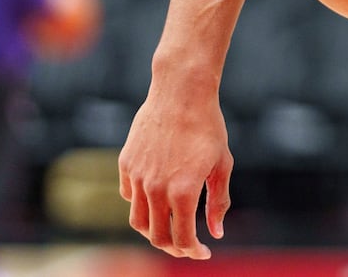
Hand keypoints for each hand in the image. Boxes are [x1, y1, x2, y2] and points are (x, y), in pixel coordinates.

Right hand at [119, 87, 232, 258]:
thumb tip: (216, 233)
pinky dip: (141, 205)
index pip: (182, 238)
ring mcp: (137, 177)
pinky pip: (128, 196)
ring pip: (138, 221)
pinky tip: (156, 199)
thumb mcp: (222, 164)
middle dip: (173, 246)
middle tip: (187, 245)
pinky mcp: (125, 165)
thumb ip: (218, 201)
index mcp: (183, 192)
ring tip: (170, 227)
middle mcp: (156, 189)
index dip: (193, 251)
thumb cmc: (208, 127)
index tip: (203, 252)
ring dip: (153, 231)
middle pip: (156, 236)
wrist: (181, 93)